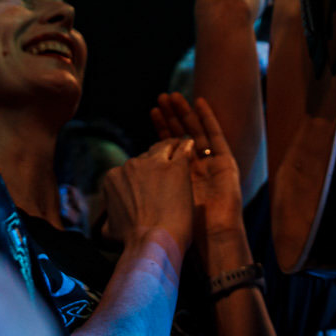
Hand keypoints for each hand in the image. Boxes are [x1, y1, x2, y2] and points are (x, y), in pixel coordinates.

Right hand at [100, 137, 195, 257]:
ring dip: (169, 149)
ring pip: (162, 149)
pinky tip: (189, 144)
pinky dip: (185, 147)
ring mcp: (153, 164)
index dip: (139, 176)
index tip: (148, 181)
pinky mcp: (175, 168)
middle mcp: (130, 166)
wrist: (153, 243)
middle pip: (145, 158)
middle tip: (165, 170)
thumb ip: (109, 220)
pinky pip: (181, 151)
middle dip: (154, 165)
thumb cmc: (132, 241)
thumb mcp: (109, 231)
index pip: (128, 170)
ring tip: (177, 148)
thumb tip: (107, 223)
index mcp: (113, 178)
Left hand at [150, 95, 245, 260]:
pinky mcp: (227, 164)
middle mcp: (194, 171)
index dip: (162, 130)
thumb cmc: (175, 230)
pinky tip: (200, 101)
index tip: (153, 111)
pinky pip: (216, 135)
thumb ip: (138, 195)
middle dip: (172, 117)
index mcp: (176, 181)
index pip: (168, 149)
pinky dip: (208, 118)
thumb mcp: (152, 206)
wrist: (206, 239)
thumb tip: (109, 198)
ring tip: (175, 95)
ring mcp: (211, 166)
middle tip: (162, 97)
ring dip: (186, 112)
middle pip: (182, 137)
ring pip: (196, 132)